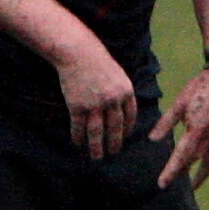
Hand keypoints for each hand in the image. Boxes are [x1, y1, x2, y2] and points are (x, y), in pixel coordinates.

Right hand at [56, 41, 138, 159]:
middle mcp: (113, 100)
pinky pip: (79, 126)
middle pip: (115, 127)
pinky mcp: (78, 106)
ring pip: (97, 132)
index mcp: (126, 92)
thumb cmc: (97, 61)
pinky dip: (78, 137)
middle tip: (113, 153)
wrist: (78, 53)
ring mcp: (95, 104)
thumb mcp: (118, 74)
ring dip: (97, 146)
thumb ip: (121, 92)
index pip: (130, 116)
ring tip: (97, 157)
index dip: (128, 129)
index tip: (125, 138)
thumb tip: (123, 110)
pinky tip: (78, 144)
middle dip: (115, 143)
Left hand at [153, 67, 208, 188]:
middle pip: (196, 162)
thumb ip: (166, 122)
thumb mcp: (180, 103)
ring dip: (203, 174)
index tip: (162, 183)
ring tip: (195, 185)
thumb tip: (153, 139)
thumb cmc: (200, 87)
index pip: (182, 156)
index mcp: (197, 129)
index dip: (172, 171)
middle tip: (172, 184)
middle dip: (185, 173)